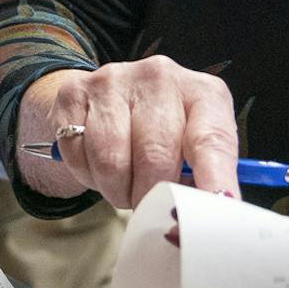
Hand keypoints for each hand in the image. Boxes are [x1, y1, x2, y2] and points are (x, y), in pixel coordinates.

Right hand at [15, 58, 239, 207]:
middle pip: (156, 158)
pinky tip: (98, 165)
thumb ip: (205, 177)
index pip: (212, 141)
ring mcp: (114, 80)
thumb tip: (209, 210)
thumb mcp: (193, 147)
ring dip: (118, 190)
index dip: (213, 181)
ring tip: (125, 184)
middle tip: (150, 204)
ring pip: (112, 162)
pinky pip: (78, 155)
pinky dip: (88, 176)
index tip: (211, 210)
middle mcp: (161, 77)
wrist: (108, 98)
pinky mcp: (75, 92)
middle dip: (151, 196)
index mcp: (203, 92)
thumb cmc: (161, 132)